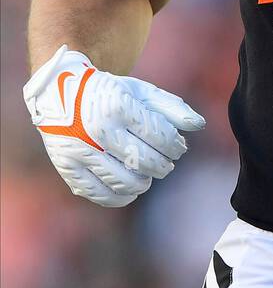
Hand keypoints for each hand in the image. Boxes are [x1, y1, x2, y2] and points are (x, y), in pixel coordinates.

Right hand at [23, 43, 205, 207]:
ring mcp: (80, 151)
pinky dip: (121, 197)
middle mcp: (97, 130)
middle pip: (145, 162)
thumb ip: (171, 106)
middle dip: (163, 166)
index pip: (160, 136)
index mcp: (117, 106)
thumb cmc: (107, 92)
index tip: (178, 148)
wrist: (58, 92)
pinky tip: (131, 188)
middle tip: (166, 164)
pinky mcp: (68, 168)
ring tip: (148, 174)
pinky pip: (101, 194)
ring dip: (145, 182)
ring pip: (125, 182)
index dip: (175, 146)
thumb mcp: (139, 91)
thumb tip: (199, 125)